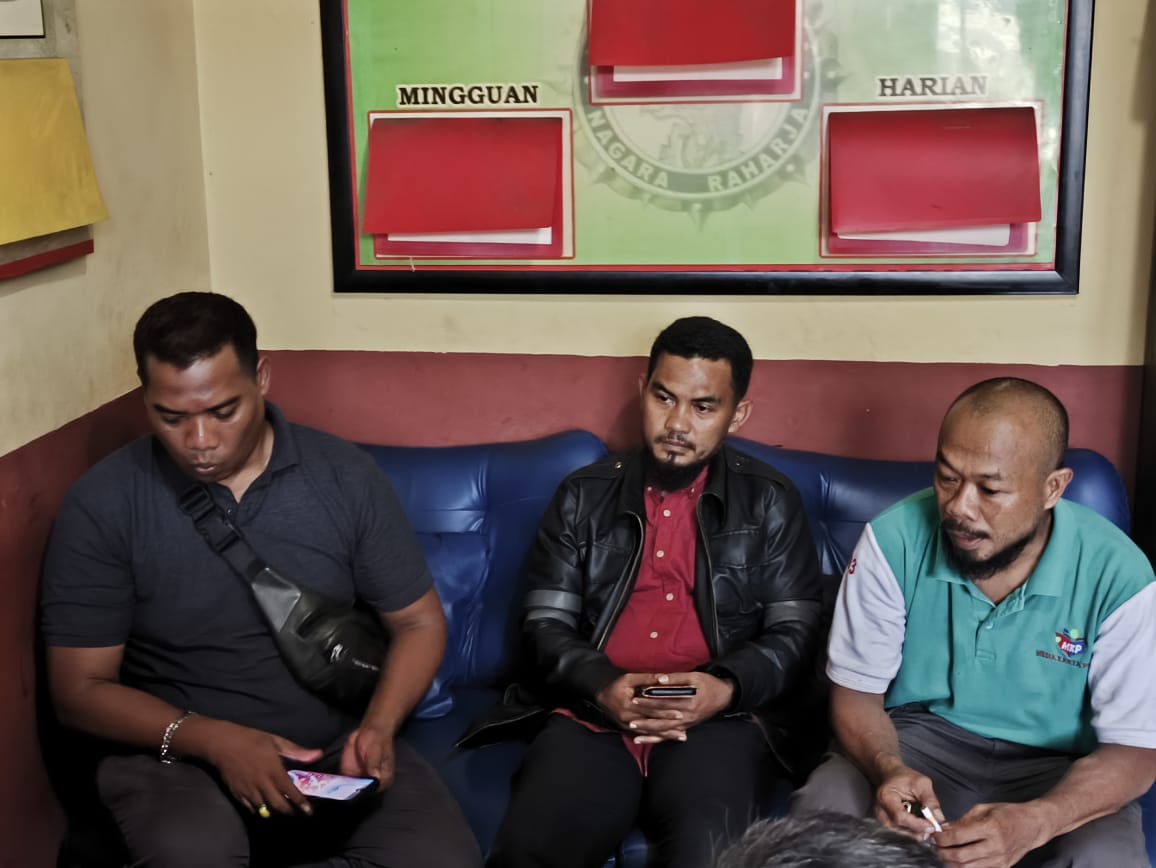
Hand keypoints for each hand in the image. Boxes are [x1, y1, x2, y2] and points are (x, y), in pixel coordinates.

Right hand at [204, 720, 321, 816]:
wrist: (222, 744)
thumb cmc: (251, 740)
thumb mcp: (276, 741)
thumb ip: (296, 751)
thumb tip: (317, 754)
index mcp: (274, 771)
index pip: (291, 792)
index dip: (301, 803)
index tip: (308, 810)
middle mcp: (262, 784)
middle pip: (278, 806)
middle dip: (289, 811)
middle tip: (296, 811)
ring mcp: (249, 791)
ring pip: (265, 809)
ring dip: (274, 811)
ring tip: (281, 809)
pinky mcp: (238, 794)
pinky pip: (251, 808)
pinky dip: (259, 809)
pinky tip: (264, 805)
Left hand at [340, 725, 393, 788]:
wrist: (369, 731)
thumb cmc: (378, 740)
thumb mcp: (376, 750)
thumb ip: (374, 764)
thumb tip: (376, 777)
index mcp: (383, 779)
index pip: (374, 791)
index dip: (364, 793)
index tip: (355, 792)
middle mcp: (371, 782)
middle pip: (361, 793)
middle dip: (351, 793)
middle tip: (342, 790)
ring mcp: (359, 779)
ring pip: (350, 790)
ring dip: (341, 790)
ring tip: (334, 788)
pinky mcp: (348, 775)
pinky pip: (341, 783)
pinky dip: (335, 783)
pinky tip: (330, 783)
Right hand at [595, 673, 687, 736]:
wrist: (601, 698)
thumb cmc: (616, 686)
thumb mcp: (629, 678)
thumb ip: (646, 679)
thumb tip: (663, 678)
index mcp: (628, 705)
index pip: (651, 710)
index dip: (666, 712)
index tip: (680, 713)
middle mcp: (628, 718)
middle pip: (653, 723)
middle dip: (670, 725)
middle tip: (685, 726)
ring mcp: (628, 726)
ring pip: (650, 732)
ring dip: (667, 735)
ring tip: (682, 736)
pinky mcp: (629, 730)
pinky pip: (645, 735)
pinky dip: (658, 737)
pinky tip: (668, 738)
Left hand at [603, 672, 735, 743]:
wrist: (723, 697)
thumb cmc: (708, 684)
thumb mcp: (694, 676)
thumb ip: (676, 678)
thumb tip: (658, 679)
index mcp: (688, 701)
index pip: (664, 702)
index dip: (649, 700)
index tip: (635, 698)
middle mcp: (687, 716)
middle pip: (662, 718)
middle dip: (645, 717)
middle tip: (629, 717)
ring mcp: (687, 724)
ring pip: (664, 730)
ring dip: (648, 730)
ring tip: (632, 729)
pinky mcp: (686, 728)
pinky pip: (669, 736)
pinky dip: (655, 738)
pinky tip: (643, 740)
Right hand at [873, 762, 944, 838]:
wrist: (892, 777)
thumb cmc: (904, 778)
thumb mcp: (921, 783)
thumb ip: (930, 800)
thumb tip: (939, 819)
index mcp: (885, 797)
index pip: (900, 817)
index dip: (917, 824)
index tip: (932, 826)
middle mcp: (880, 811)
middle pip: (900, 829)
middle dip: (919, 830)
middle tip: (933, 826)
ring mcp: (882, 820)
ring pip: (902, 835)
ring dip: (917, 832)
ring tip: (926, 822)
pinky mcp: (887, 826)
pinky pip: (902, 835)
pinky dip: (913, 832)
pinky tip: (919, 824)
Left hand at [932, 802, 1044, 867]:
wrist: (1033, 826)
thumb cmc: (1008, 814)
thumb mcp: (983, 809)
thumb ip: (963, 820)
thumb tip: (944, 828)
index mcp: (990, 827)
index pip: (959, 837)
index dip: (942, 838)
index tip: (932, 836)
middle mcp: (996, 846)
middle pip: (961, 856)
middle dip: (942, 852)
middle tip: (933, 847)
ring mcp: (1000, 860)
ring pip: (968, 867)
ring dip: (951, 862)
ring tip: (941, 854)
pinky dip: (965, 867)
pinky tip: (957, 861)